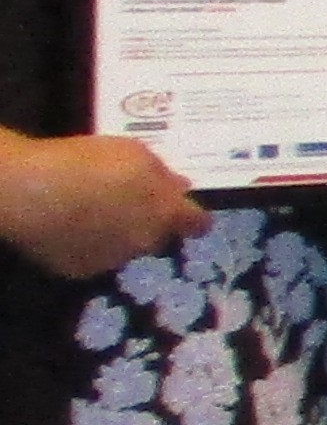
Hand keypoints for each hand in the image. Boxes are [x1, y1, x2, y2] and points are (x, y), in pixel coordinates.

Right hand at [0, 131, 209, 280]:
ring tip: (92, 214)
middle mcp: (145, 243)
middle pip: (158, 235)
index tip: (187, 212)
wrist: (31, 192)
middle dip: (150, 222)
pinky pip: (92, 258)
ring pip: (125, 248)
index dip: (194, 218)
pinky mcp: (80, 271)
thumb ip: (162, 174)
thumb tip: (180, 187)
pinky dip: (87, 246)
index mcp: (165, 214)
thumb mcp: (134, 153)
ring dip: (118, 235)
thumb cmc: (87, 163)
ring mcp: (112, 261)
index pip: (197, 224)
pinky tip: (70, 228)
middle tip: (126, 202)